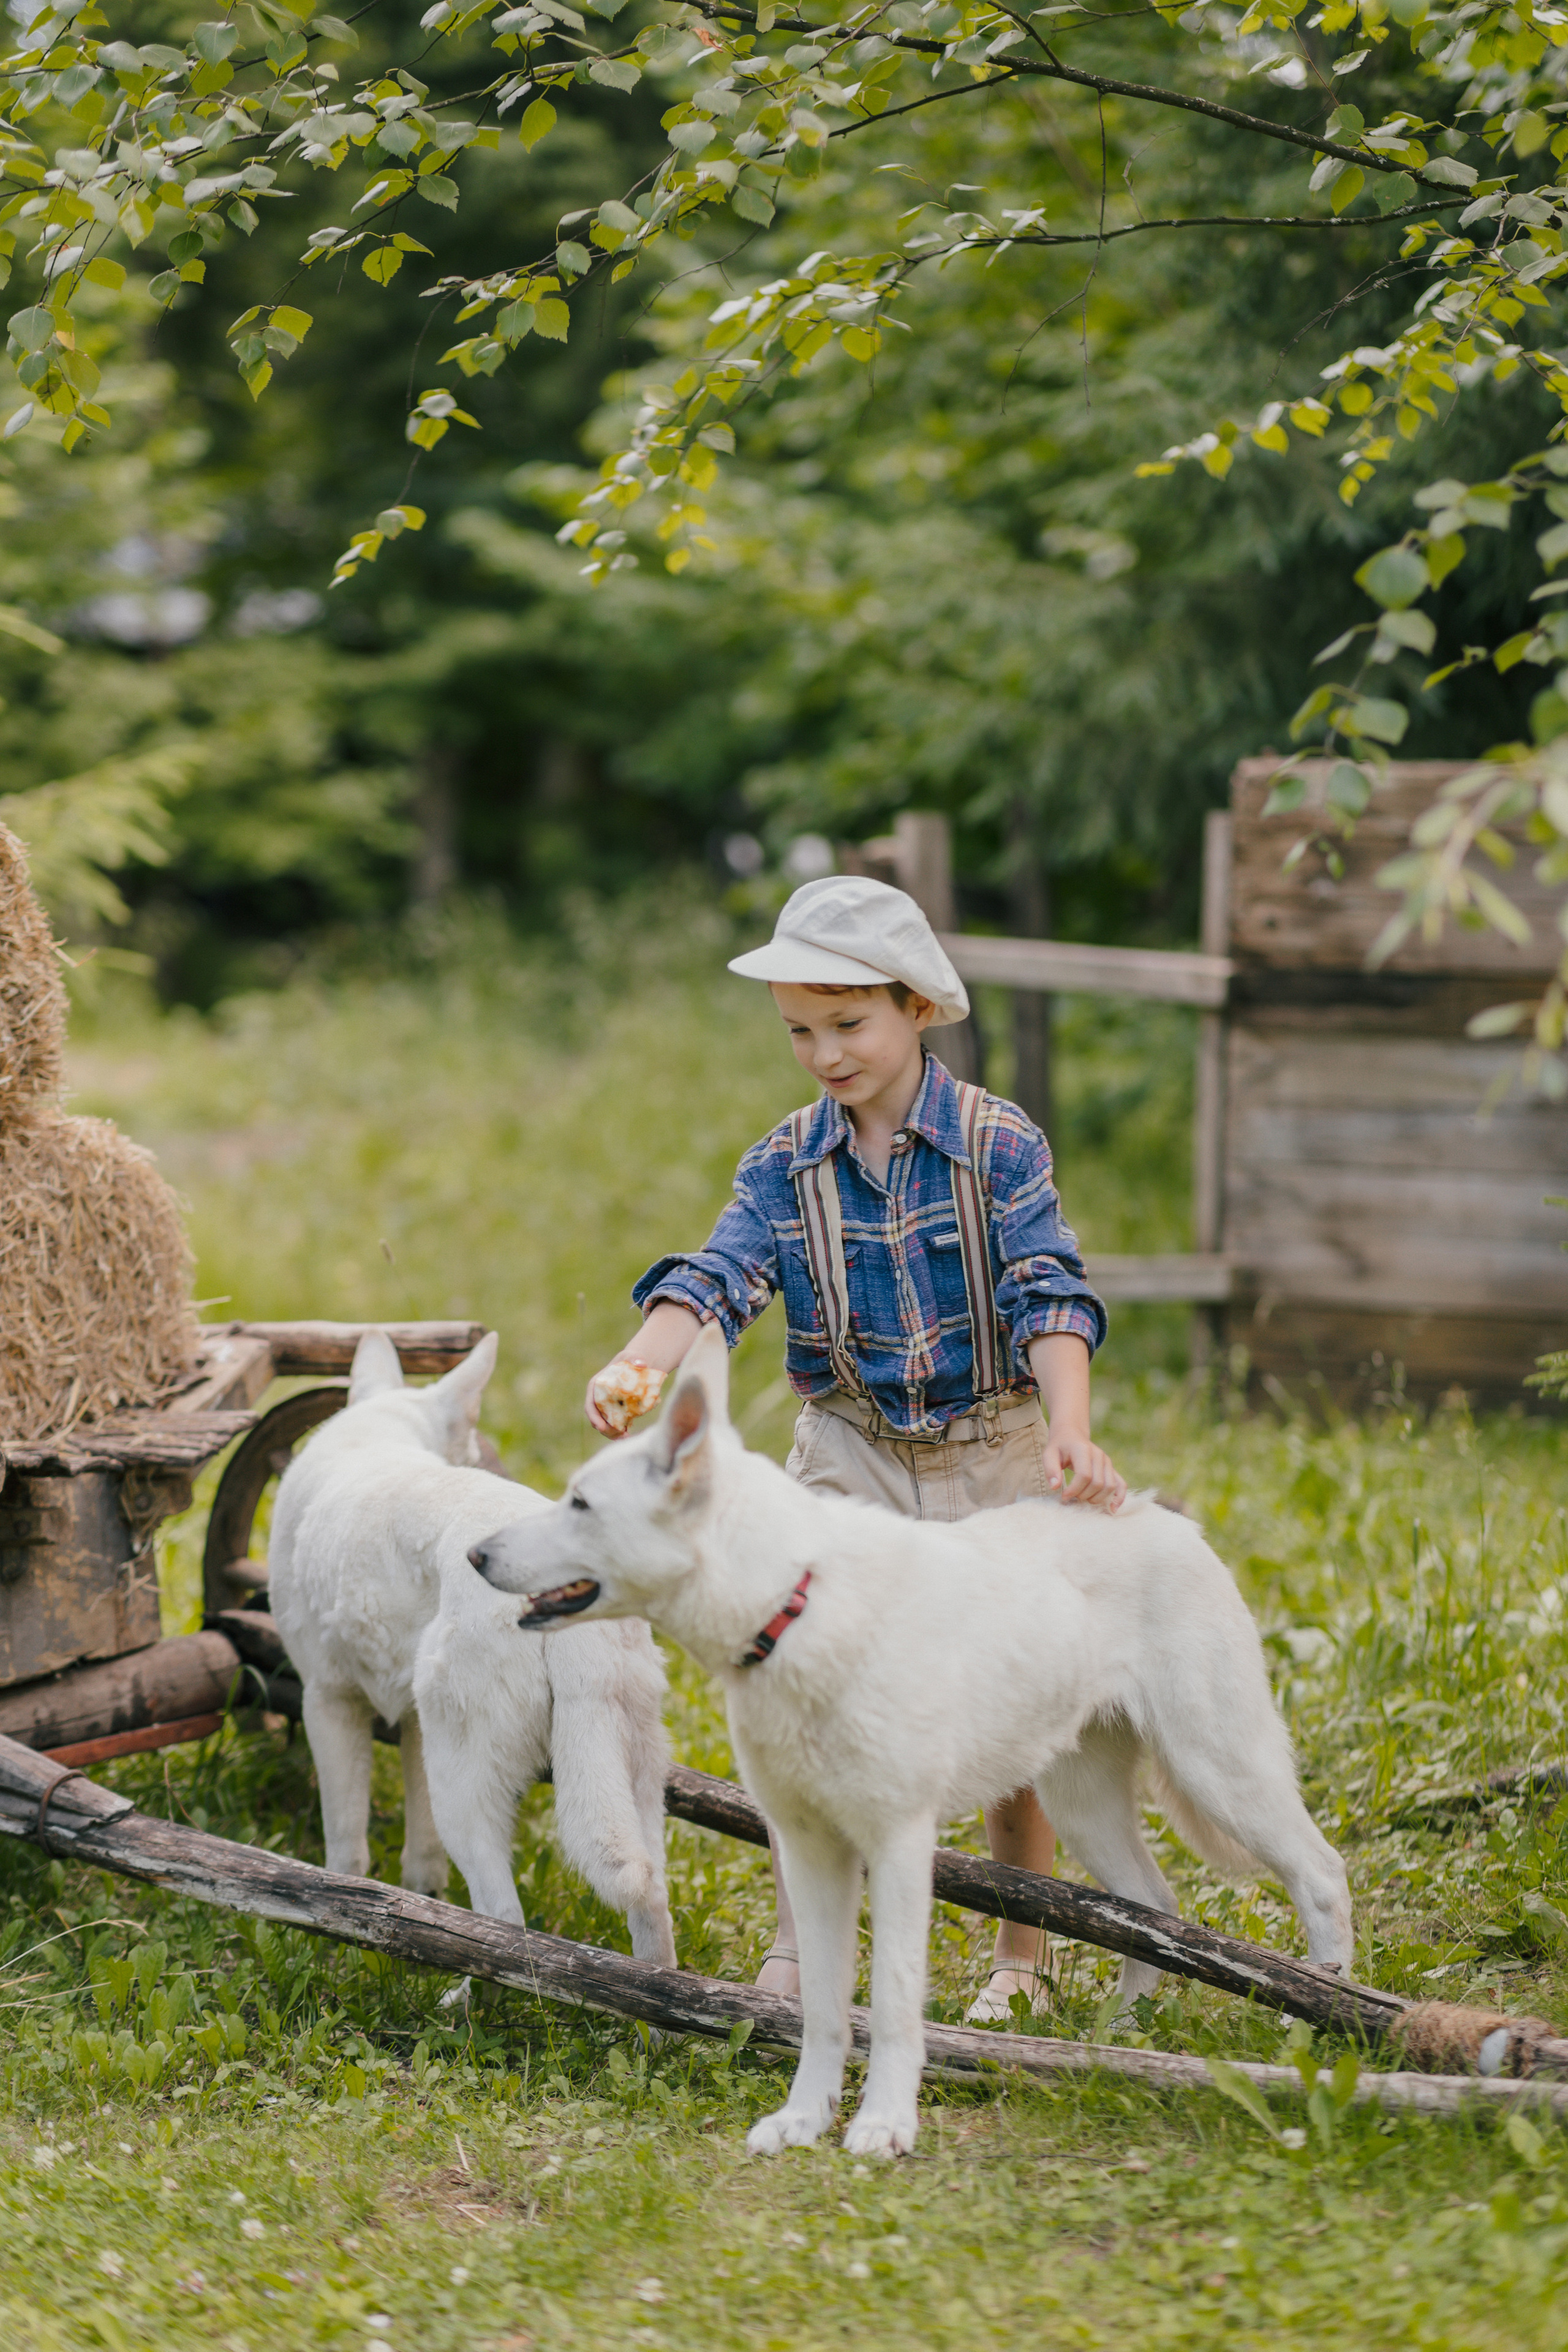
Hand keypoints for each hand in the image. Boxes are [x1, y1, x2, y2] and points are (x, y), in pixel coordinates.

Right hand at [583, 1303, 701, 1437]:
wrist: (638, 1365)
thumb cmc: (631, 1360)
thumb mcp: (631, 1356)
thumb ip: (635, 1358)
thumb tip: (642, 1364)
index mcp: (596, 1387)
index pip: (590, 1405)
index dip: (594, 1417)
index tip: (601, 1427)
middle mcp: (599, 1398)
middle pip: (597, 1418)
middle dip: (605, 1429)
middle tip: (618, 1435)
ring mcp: (608, 1406)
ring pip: (606, 1424)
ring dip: (613, 1434)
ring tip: (625, 1438)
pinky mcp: (617, 1411)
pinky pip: (616, 1424)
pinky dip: (621, 1432)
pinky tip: (629, 1436)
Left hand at [1044, 1430, 1125, 1510]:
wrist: (1072, 1436)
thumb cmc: (1059, 1447)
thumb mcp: (1049, 1454)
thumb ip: (1051, 1470)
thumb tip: (1055, 1487)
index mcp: (1083, 1450)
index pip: (1084, 1475)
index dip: (1074, 1489)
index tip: (1064, 1496)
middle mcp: (1099, 1455)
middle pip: (1097, 1483)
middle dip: (1083, 1495)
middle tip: (1072, 1496)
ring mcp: (1107, 1462)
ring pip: (1109, 1486)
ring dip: (1096, 1498)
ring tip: (1083, 1498)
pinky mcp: (1111, 1469)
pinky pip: (1121, 1484)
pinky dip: (1119, 1497)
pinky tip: (1112, 1509)